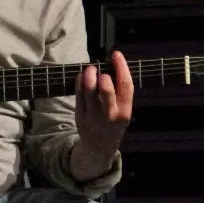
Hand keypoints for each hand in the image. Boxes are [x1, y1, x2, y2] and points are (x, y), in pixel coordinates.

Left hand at [72, 51, 132, 177]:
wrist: (100, 148)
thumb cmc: (114, 123)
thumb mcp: (124, 111)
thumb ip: (120, 93)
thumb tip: (113, 65)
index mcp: (125, 111)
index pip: (126, 85)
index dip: (121, 67)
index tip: (116, 54)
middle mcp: (110, 114)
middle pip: (106, 90)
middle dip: (103, 75)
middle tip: (100, 70)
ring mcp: (93, 116)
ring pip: (89, 91)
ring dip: (88, 75)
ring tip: (90, 69)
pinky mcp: (80, 115)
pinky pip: (78, 95)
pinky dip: (79, 82)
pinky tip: (81, 76)